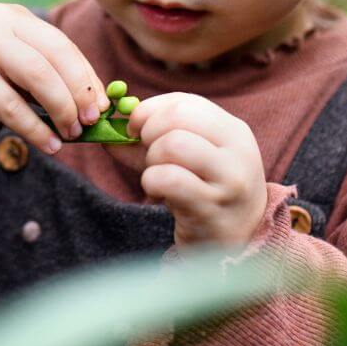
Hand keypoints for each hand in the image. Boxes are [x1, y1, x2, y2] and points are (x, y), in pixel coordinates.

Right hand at [0, 3, 111, 153]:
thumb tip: (88, 106)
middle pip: (56, 55)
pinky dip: (35, 128)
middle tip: (92, 121)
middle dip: (80, 91)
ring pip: (37, 76)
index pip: (63, 45)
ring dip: (62, 108)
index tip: (103, 105)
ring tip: (73, 134)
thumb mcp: (7, 65)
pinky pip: (10, 105)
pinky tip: (50, 145)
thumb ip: (40, 76)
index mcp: (16, 18)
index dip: (87, 76)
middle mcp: (1, 24)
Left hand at [105, 93, 267, 247]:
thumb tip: (108, 130)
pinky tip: (159, 194)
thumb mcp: (189, 161)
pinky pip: (168, 179)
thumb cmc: (206, 196)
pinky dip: (152, 182)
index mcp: (233, 131)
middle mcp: (237, 151)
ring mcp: (228, 180)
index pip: (185, 102)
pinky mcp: (211, 207)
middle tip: (147, 155)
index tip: (135, 130)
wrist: (237, 243)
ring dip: (151, 160)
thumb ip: (151, 142)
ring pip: (172, 145)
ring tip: (156, 176)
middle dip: (148, 133)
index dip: (149, 111)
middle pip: (177, 118)